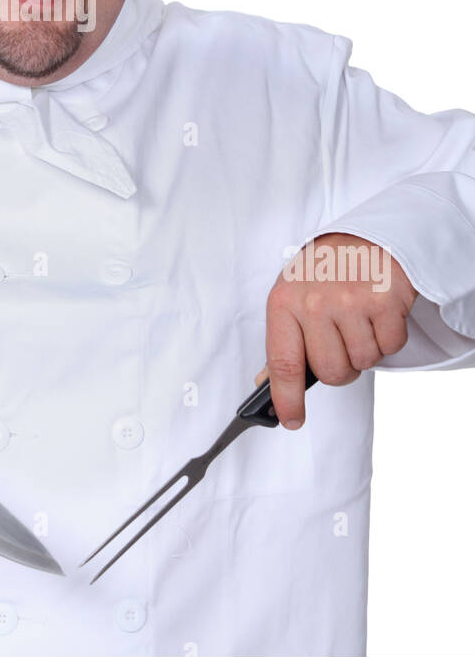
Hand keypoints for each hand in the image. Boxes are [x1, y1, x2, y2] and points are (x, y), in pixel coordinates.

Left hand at [255, 232, 416, 428]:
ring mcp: (351, 301)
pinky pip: (390, 347)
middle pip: (332, 373)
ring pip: (363, 362)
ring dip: (365, 349)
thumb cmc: (325, 272)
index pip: (282, 364)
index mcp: (284, 303)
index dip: (287, 398)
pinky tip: (378, 312)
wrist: (365, 237)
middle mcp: (315, 303)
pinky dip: (389, 336)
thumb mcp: (292, 298)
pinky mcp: (385, 300)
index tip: (291, 420)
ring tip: (359, 319)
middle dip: (341, 366)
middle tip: (342, 340)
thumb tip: (265, 383)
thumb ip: (283, 342)